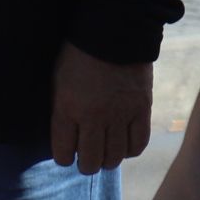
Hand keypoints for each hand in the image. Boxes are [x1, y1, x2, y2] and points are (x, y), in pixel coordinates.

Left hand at [51, 42, 152, 174]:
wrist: (112, 33)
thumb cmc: (77, 53)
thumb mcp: (57, 79)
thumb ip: (60, 108)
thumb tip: (65, 133)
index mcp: (67, 108)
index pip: (63, 150)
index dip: (63, 158)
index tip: (64, 157)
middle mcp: (93, 118)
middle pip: (91, 160)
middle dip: (85, 165)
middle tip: (85, 162)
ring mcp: (120, 116)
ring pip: (115, 157)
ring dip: (107, 160)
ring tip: (104, 156)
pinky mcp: (141, 111)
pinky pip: (137, 144)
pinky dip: (130, 151)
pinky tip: (123, 147)